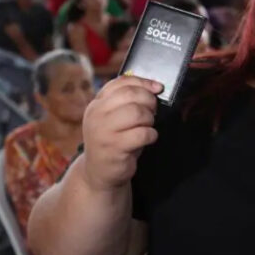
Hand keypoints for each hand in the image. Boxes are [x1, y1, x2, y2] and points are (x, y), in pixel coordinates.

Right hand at [81, 76, 162, 191]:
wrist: (99, 172)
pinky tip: (148, 139)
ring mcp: (103, 132)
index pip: (120, 82)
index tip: (158, 88)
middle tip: (152, 112)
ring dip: (149, 119)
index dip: (143, 82)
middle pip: (130, 95)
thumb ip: (128, 101)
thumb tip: (155, 87)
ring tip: (147, 126)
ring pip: (136, 112)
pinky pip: (141, 134)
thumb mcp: (114, 118)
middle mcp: (96, 115)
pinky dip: (151, 135)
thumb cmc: (114, 140)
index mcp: (97, 104)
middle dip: (149, 101)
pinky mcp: (114, 148)